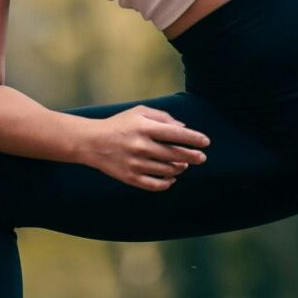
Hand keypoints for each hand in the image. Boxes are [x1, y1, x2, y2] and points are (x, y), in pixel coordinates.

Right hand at [81, 106, 209, 190]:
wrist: (91, 142)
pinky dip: (167, 182)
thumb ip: (162, 117)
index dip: (194, 139)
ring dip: (180, 168)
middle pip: (175, 154)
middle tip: (202, 158)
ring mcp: (135, 164)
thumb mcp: (139, 112)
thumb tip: (183, 128)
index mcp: (144, 127)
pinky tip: (172, 177)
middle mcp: (141, 146)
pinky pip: (155, 185)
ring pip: (168, 170)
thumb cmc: (119, 124)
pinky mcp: (130, 178)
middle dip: (193, 157)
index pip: (176, 134)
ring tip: (183, 165)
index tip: (206, 142)